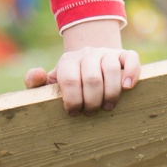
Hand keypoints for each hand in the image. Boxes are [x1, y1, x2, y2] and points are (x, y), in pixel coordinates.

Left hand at [23, 18, 140, 115]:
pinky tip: (127, 88)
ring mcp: (107, 53)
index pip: (69, 79)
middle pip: (92, 78)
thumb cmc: (69, 81)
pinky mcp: (124, 55)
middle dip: (92, 101)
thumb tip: (37, 75)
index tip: (74, 113)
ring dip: (111, 93)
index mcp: (67, 61)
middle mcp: (87, 54)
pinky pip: (131, 59)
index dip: (72, 100)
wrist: (90, 62)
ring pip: (111, 69)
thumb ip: (36, 82)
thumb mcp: (51, 82)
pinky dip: (131, 73)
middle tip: (91, 113)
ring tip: (107, 107)